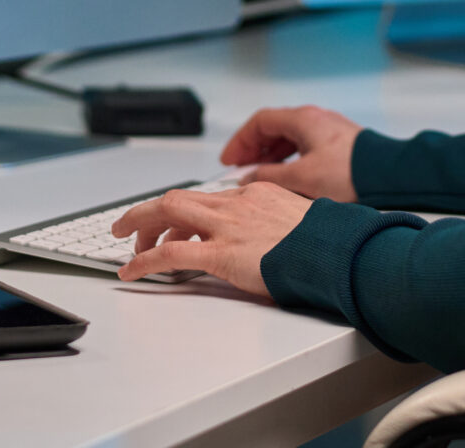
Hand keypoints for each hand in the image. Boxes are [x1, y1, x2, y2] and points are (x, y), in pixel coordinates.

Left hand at [111, 182, 310, 294]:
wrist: (335, 252)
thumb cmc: (326, 244)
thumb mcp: (298, 221)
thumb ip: (274, 224)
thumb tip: (270, 239)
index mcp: (254, 194)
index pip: (206, 198)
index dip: (183, 214)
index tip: (174, 227)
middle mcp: (236, 204)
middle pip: (177, 198)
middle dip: (148, 213)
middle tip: (132, 230)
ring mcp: (227, 226)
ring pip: (167, 212)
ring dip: (140, 228)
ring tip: (129, 249)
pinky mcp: (222, 253)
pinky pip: (170, 252)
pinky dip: (144, 261)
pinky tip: (131, 272)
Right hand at [220, 105, 361, 201]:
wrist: (390, 176)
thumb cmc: (350, 174)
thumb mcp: (302, 178)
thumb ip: (270, 177)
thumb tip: (250, 177)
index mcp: (303, 119)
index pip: (260, 121)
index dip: (241, 140)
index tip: (230, 160)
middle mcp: (315, 119)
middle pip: (275, 127)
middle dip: (255, 148)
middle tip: (240, 169)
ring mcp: (328, 131)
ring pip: (290, 138)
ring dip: (272, 155)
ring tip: (261, 176)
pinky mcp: (339, 145)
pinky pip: (305, 146)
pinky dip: (290, 159)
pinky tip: (288, 177)